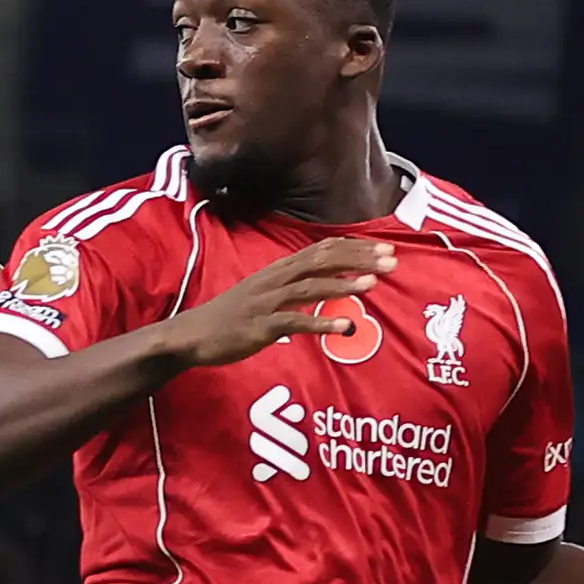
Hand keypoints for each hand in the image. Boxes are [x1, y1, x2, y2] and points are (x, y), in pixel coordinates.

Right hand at [156, 238, 392, 369]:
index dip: (354, 247)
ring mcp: (266, 301)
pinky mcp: (260, 326)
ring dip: (343, 284)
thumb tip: (328, 286)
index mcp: (278, 270)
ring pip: (310, 286)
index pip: (322, 249)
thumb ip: (294, 288)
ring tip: (373, 284)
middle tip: (392, 261)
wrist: (191, 335)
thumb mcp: (265, 295)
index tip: (384, 249)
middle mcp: (274, 279)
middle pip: (321, 260)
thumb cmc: (231, 318)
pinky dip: (321, 321)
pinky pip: (294, 321)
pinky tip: (345, 325)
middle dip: (358, 259)